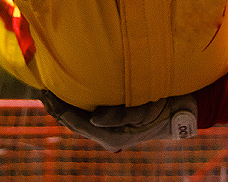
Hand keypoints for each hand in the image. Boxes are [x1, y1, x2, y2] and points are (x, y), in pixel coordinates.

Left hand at [40, 91, 197, 151]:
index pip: (74, 122)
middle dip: (56, 108)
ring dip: (65, 109)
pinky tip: (73, 97)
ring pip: (79, 123)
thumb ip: (119, 115)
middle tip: (42, 89)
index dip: (58, 107)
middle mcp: (107, 137)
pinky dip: (77, 108)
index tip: (44, 90)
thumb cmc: (166, 106)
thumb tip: (93, 118)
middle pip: (72, 124)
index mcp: (111, 136)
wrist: (185, 111)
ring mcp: (111, 132)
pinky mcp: (116, 125)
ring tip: (52, 93)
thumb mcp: (146, 108)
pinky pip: (89, 119)